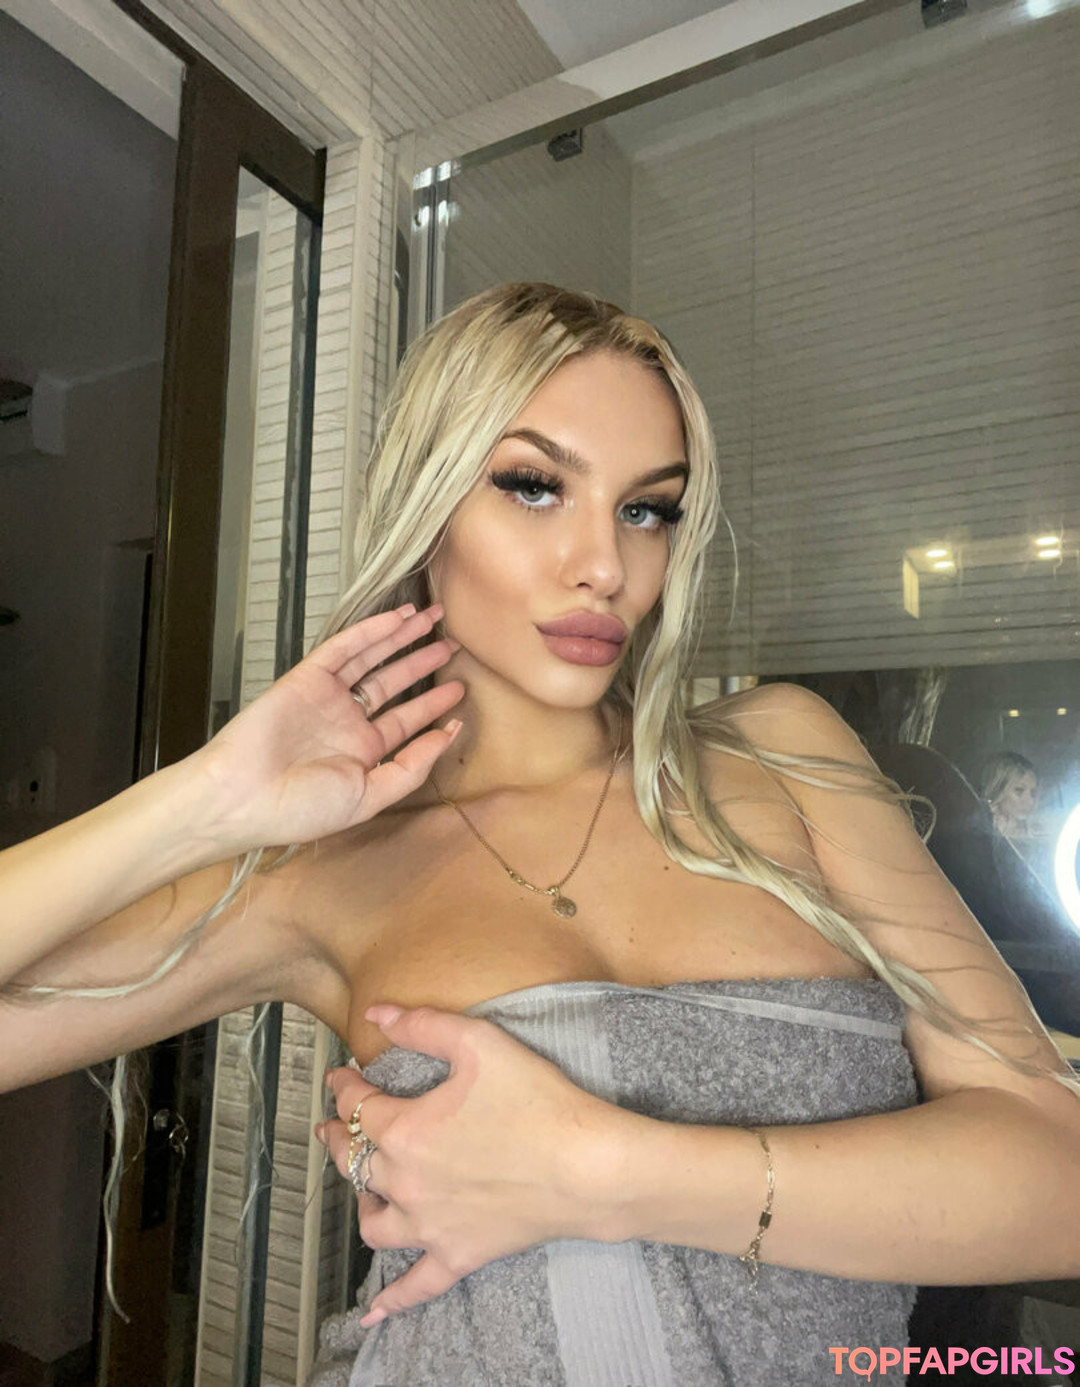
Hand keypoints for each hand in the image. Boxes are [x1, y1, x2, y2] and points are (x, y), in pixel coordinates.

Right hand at [189, 603, 464, 851]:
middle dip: (423, 662)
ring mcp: (327, 697)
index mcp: (363, 753)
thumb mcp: (370, 796)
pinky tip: (398, 617)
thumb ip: (412, 766)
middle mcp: (347, 721)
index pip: (406, 721)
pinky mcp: (307, 677)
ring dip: (402, 637)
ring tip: (434, 618)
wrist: (243, 797)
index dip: (434, 705)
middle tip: (454, 644)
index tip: (462, 691)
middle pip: (394, 683)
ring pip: (372, 658)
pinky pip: (344, 648)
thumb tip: (450, 734)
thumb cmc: (302, 807)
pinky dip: (371, 631)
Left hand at [315, 1004, 619, 1324]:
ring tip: (361, 1187)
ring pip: (373, 1222)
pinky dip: (391, 1301)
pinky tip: (373, 1315)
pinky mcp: (458, 1254)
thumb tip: (377, 1013)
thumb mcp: (479, 1043)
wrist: (585, 1165)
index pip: (359, 1105)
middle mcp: (407, 1183)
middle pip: (354, 1162)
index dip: (345, 1085)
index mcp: (405, 1130)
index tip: (342, 1074)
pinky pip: (415, 1286)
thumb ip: (422, 1025)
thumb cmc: (538, 1101)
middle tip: (332, 1125)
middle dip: (338, 1139)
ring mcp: (430, 1226)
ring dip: (359, 1200)